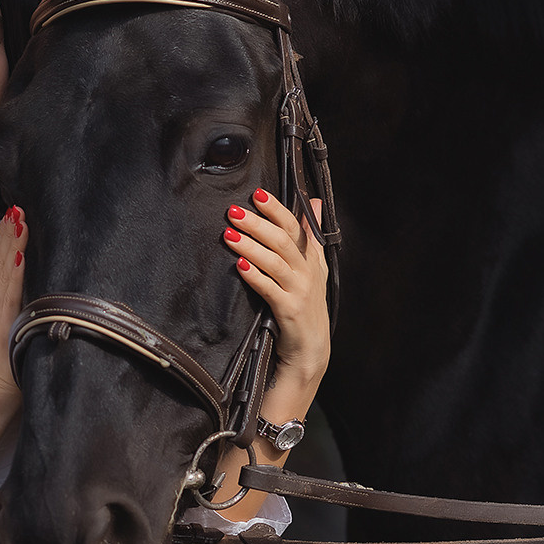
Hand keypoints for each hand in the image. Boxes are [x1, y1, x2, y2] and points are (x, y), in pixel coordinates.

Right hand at [0, 206, 27, 399]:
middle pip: (2, 260)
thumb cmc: (13, 356)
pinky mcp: (5, 320)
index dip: (8, 237)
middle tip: (18, 206)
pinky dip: (16, 271)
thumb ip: (19, 302)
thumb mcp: (17, 321)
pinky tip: (21, 255)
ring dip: (13, 243)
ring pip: (6, 269)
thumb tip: (33, 281)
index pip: (2, 262)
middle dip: (10, 232)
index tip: (16, 214)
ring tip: (18, 219)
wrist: (1, 386)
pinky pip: (12, 291)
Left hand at [223, 188, 329, 416]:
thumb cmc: (306, 304)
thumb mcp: (314, 266)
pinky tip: (240, 266)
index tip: (257, 194)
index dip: (276, 209)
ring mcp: (299, 291)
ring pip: (275, 262)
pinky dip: (255, 276)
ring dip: (251, 247)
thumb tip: (313, 201)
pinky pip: (270, 289)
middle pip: (283, 240)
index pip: (295, 226)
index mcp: (311, 258)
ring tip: (230, 235)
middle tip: (233, 212)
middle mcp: (307, 272)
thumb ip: (310, 234)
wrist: (310, 348)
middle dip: (257, 224)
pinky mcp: (289, 310)